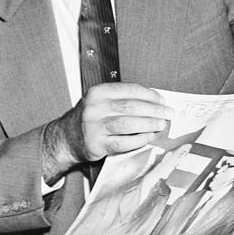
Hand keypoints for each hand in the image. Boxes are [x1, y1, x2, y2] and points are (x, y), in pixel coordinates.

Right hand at [43, 83, 172, 180]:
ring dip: (149, 124)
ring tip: (161, 125)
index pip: (130, 90)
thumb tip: (155, 102)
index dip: (151, 95)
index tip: (163, 101)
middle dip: (154, 110)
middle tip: (168, 113)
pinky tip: (148, 137)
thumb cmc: (90, 118)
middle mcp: (94, 107)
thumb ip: (123, 99)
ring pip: (128, 124)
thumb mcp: (101, 101)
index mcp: (98, 92)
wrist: (65, 138)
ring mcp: (94, 126)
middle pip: (132, 107)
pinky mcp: (96, 144)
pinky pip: (123, 142)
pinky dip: (139, 139)